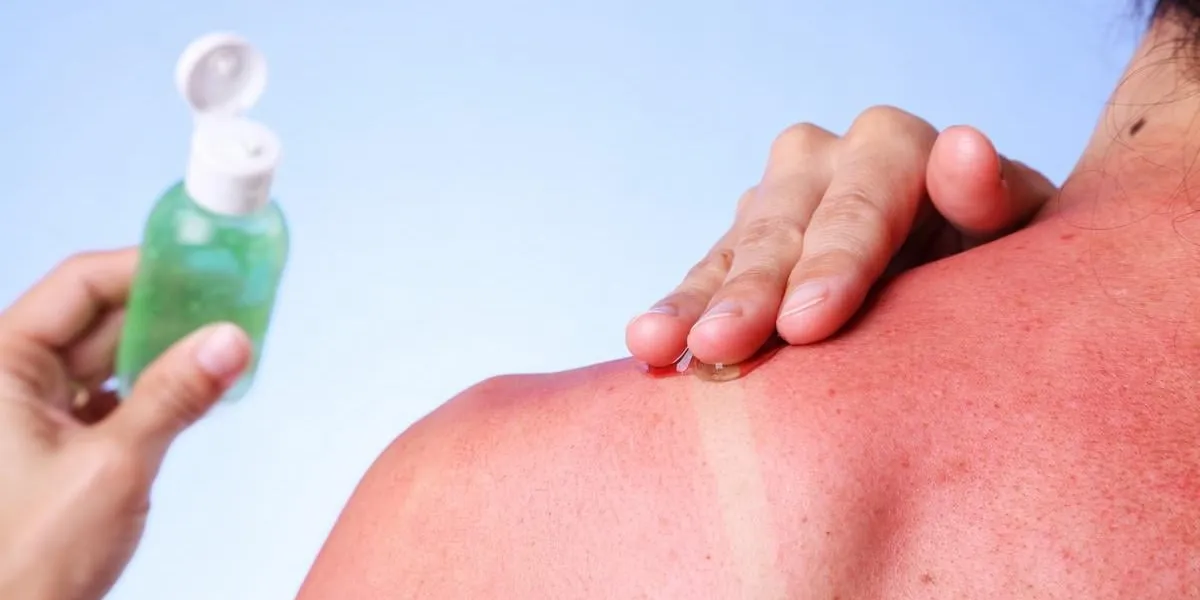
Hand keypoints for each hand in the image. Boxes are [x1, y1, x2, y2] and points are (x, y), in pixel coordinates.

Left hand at [0, 248, 250, 599]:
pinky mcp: (56, 442)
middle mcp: (10, 378)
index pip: (79, 285)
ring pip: (110, 357)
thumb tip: (230, 341)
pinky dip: (157, 388)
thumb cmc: (26, 558)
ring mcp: (30, 411)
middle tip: (232, 299)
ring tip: (226, 339)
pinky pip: (114, 395)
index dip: (145, 268)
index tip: (205, 263)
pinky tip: (200, 384)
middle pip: (99, 317)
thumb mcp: (114, 466)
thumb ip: (176, 396)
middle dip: (168, 309)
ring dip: (167, 350)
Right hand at [626, 106, 1056, 365]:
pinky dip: (677, 313)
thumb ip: (994, 195)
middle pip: (783, 227)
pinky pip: (700, 279)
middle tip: (725, 346)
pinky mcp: (738, 249)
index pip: (860, 202)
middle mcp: (822, 162)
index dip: (833, 262)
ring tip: (662, 347)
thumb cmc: (999, 269)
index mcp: (894, 148)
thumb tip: (963, 147)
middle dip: (753, 290)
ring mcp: (773, 204)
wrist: (958, 287)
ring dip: (696, 303)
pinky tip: (647, 346)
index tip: (809, 323)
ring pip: (731, 253)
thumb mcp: (1019, 234)